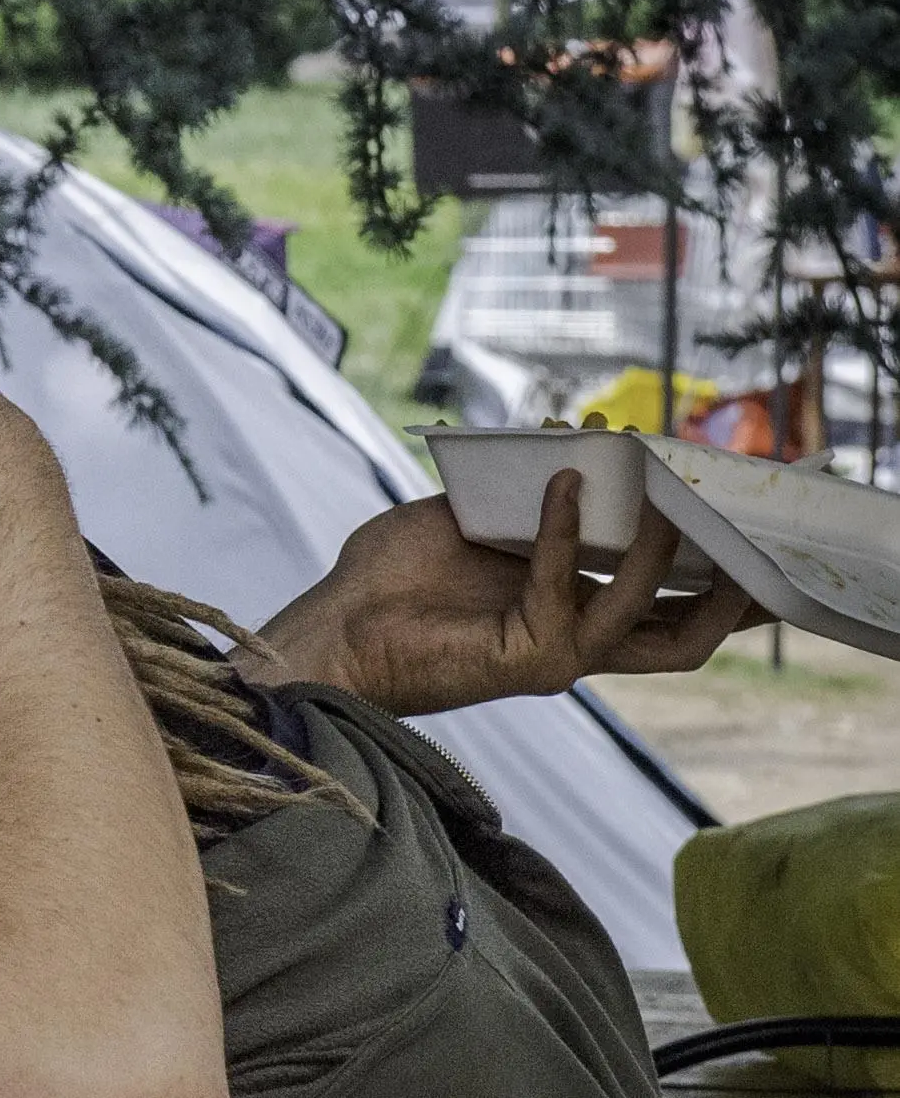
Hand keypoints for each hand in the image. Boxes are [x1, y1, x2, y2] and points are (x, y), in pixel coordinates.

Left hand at [240, 472, 756, 717]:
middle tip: (764, 530)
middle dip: (739, 593)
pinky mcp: (524, 658)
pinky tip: (563, 482)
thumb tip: (594, 440)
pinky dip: (567, 529)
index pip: (670, 604)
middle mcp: (576, 639)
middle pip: (689, 634)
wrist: (333, 622)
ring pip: (647, 613)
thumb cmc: (392, 573)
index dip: (724, 576)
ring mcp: (556, 655)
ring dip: (664, 549)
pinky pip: (565, 584)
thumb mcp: (479, 514)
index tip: (758, 520)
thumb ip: (541, 488)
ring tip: (672, 493)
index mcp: (573, 608)